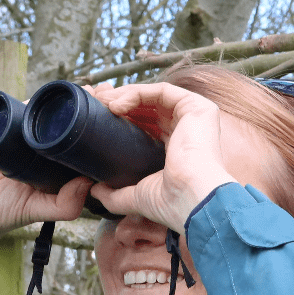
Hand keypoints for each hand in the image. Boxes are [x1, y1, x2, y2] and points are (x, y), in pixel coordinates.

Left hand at [89, 83, 236, 232]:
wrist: (193, 199)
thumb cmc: (172, 203)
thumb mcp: (137, 197)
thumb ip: (116, 195)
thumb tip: (95, 191)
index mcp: (178, 149)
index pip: (148, 126)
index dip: (124, 120)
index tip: (100, 119)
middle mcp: (188, 130)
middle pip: (150, 108)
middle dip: (121, 103)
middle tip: (98, 106)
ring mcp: (195, 117)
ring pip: (154, 96)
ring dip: (125, 95)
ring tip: (103, 104)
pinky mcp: (197, 107)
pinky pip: (162, 91)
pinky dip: (137, 94)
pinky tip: (117, 105)